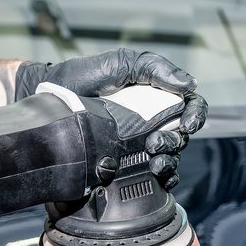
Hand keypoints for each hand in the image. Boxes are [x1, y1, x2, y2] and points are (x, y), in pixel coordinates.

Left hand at [14, 49, 207, 189]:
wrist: (49, 100)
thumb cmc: (82, 78)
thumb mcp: (118, 64)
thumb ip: (153, 68)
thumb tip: (190, 84)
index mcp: (157, 97)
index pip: (191, 106)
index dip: (196, 115)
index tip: (186, 123)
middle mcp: (153, 122)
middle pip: (183, 136)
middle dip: (175, 143)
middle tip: (154, 145)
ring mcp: (141, 145)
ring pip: (172, 159)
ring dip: (170, 163)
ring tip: (153, 163)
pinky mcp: (127, 165)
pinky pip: (156, 178)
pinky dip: (163, 181)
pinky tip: (155, 178)